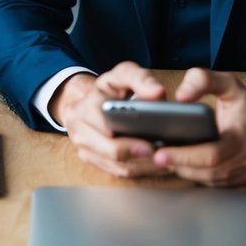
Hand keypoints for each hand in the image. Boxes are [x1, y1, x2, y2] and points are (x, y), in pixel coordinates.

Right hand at [52, 61, 170, 178]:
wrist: (87, 101)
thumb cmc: (109, 88)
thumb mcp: (123, 74)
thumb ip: (140, 78)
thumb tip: (157, 93)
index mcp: (85, 107)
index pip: (105, 125)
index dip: (127, 138)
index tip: (150, 143)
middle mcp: (79, 130)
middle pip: (110, 151)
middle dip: (138, 155)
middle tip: (161, 154)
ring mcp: (84, 148)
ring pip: (117, 166)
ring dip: (143, 166)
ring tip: (166, 161)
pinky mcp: (93, 160)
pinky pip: (118, 172)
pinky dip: (140, 171)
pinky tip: (158, 165)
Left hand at [151, 67, 245, 186]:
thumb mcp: (229, 84)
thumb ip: (203, 81)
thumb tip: (181, 96)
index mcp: (244, 137)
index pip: (212, 154)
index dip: (185, 156)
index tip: (161, 153)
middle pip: (207, 171)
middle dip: (178, 165)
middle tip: (154, 156)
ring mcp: (245, 175)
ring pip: (208, 180)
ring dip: (184, 171)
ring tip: (162, 159)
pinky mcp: (242, 182)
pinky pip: (214, 183)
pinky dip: (196, 175)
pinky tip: (180, 165)